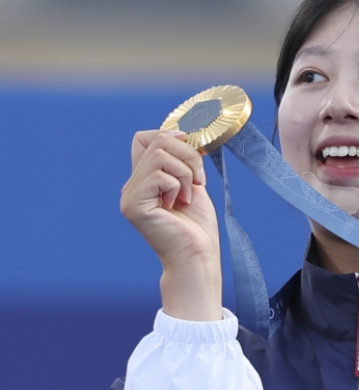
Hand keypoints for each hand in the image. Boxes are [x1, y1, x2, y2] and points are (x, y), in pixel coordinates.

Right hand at [121, 130, 222, 319]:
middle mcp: (132, 186)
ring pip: (160, 154)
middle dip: (188, 155)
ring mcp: (129, 195)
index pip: (144, 137)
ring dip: (186, 172)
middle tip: (199, 181)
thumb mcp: (193, 183)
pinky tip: (178, 205)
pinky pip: (160, 175)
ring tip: (188, 195)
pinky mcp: (133, 205)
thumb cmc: (198, 226)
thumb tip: (182, 133)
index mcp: (144, 180)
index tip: (192, 155)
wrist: (197, 255)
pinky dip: (178, 186)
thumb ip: (183, 161)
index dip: (170, 136)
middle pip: (157, 140)